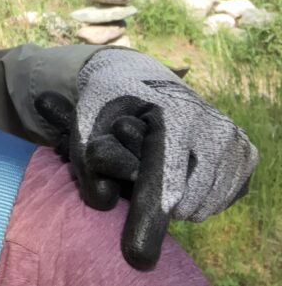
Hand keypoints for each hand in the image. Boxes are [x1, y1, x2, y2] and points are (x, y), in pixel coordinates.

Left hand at [36, 49, 257, 270]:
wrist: (138, 73)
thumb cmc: (107, 99)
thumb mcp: (84, 119)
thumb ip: (86, 160)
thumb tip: (102, 201)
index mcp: (175, 114)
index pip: (164, 183)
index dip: (148, 221)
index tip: (136, 256)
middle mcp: (214, 126)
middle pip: (186, 201)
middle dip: (154, 200)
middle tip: (136, 170)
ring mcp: (235, 139)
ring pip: (203, 205)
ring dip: (175, 198)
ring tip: (155, 164)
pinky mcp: (246, 152)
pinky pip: (220, 198)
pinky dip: (196, 194)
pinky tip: (178, 169)